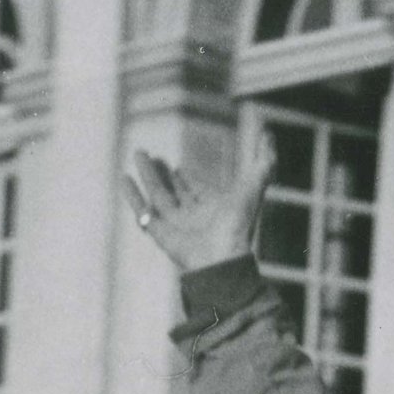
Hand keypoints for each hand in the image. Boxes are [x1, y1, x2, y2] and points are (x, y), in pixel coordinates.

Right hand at [126, 145, 261, 277]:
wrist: (222, 258)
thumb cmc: (239, 224)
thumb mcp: (254, 186)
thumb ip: (263, 161)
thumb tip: (268, 135)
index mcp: (215, 209)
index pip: (198, 191)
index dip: (188, 180)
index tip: (178, 168)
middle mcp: (195, 217)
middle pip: (175, 193)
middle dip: (164, 175)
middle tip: (154, 157)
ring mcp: (176, 226)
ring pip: (158, 197)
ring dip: (148, 175)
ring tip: (139, 153)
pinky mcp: (160, 234)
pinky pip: (142, 212)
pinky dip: (132, 196)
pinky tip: (125, 178)